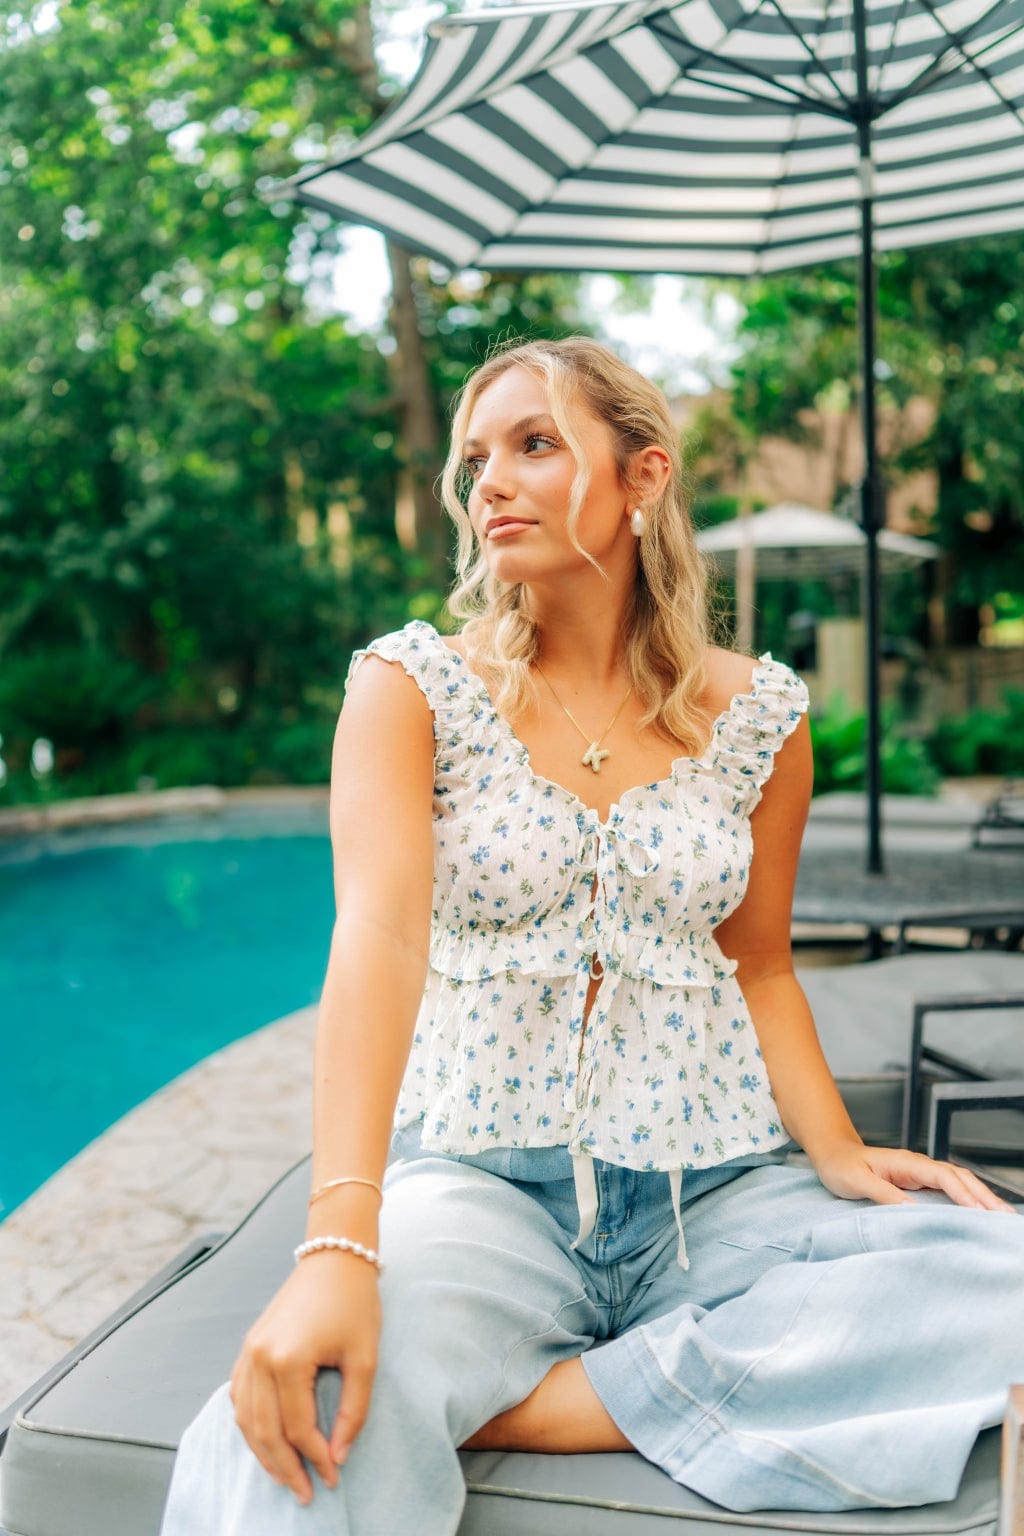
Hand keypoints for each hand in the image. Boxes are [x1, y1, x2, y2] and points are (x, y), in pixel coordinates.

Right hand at [229, 1254, 380, 1504]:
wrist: (335, 1256)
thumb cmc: (355, 1302)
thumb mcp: (364, 1358)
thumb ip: (353, 1411)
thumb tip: (338, 1456)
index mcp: (287, 1359)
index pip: (297, 1427)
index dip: (316, 1459)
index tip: (333, 1479)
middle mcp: (259, 1358)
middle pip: (264, 1431)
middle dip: (285, 1468)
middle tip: (306, 1494)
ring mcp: (248, 1351)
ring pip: (245, 1419)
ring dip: (263, 1453)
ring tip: (286, 1477)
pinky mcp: (248, 1346)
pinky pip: (239, 1397)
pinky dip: (250, 1425)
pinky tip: (266, 1442)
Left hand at [814, 1141, 1015, 1211]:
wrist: (833, 1155)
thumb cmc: (841, 1167)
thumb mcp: (856, 1181)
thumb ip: (882, 1193)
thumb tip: (912, 1210)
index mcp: (906, 1162)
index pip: (943, 1176)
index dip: (963, 1193)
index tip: (980, 1212)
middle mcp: (918, 1166)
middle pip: (959, 1177)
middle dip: (983, 1195)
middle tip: (1005, 1217)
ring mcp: (920, 1174)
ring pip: (958, 1182)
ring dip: (980, 1197)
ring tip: (1001, 1216)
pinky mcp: (918, 1183)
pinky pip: (949, 1190)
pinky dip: (967, 1199)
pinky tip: (978, 1212)